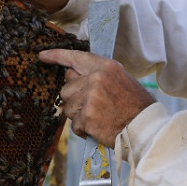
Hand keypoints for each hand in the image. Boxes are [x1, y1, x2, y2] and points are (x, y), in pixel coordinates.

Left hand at [39, 49, 155, 147]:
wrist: (144, 127)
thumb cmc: (135, 105)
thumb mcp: (120, 79)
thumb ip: (97, 76)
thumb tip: (73, 77)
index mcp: (105, 67)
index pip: (75, 57)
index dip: (56, 56)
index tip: (43, 56)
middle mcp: (95, 79)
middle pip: (66, 87)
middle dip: (74, 99)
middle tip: (91, 106)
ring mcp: (90, 98)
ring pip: (67, 107)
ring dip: (78, 115)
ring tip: (97, 117)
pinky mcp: (87, 117)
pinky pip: (74, 124)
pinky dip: (83, 129)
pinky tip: (97, 128)